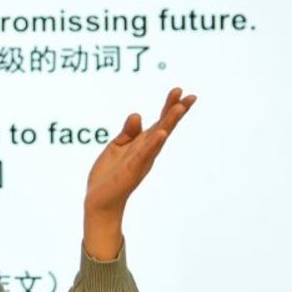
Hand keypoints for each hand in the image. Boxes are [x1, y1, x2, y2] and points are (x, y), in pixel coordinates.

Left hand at [83, 87, 195, 246]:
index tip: (179, 90)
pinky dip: (153, 143)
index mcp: (143, 144)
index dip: (169, 107)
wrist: (99, 201)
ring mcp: (141, 160)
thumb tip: (137, 114)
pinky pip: (144, 154)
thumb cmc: (109, 175)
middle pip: (164, 127)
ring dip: (169, 123)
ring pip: (158, 138)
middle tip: (191, 96)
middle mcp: (147, 151)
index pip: (159, 122)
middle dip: (176, 111)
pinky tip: (161, 132)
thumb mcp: (117, 147)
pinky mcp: (132, 169)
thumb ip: (128, 132)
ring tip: (180, 108)